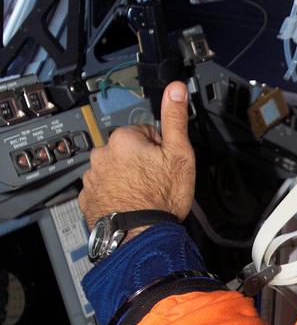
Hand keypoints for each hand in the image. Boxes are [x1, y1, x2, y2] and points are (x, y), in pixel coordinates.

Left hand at [79, 82, 194, 228]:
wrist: (142, 236)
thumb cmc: (161, 198)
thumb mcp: (180, 154)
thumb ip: (175, 118)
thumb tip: (175, 88)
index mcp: (124, 139)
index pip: (145, 132)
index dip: (159, 148)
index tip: (164, 164)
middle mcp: (102, 154)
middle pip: (126, 151)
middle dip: (140, 162)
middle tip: (155, 181)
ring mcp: (92, 177)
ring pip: (113, 169)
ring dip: (126, 178)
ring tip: (143, 196)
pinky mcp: (87, 198)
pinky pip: (102, 189)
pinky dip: (113, 194)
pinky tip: (129, 204)